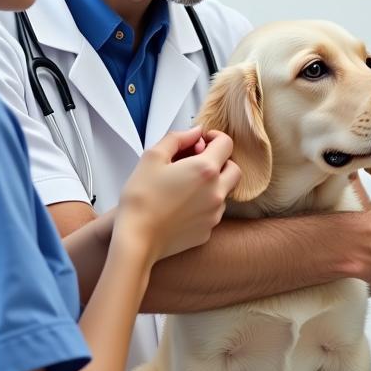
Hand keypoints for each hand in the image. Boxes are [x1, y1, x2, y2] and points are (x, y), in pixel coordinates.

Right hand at [115, 128, 240, 264]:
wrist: (136, 239)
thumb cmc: (141, 199)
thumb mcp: (153, 157)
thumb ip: (177, 138)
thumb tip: (195, 132)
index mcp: (206, 170)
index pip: (226, 144)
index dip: (215, 137)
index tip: (202, 141)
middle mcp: (216, 192)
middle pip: (234, 169)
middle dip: (220, 162)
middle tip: (198, 162)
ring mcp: (214, 214)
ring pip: (225, 192)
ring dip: (213, 184)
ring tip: (186, 186)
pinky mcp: (208, 231)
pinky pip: (213, 212)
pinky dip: (204, 205)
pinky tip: (183, 205)